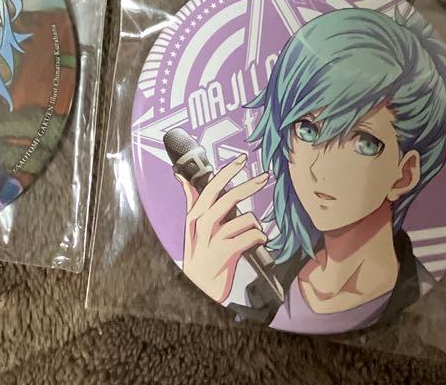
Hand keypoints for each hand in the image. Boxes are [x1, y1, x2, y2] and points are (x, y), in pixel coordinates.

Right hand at [177, 155, 268, 303]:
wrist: (199, 287)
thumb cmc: (198, 254)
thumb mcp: (191, 227)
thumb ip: (190, 201)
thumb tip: (181, 177)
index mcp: (195, 214)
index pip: (210, 187)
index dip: (226, 172)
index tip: (240, 159)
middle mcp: (202, 223)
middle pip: (227, 198)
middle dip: (247, 185)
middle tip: (264, 177)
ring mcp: (212, 239)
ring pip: (242, 219)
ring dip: (254, 224)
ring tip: (256, 232)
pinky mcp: (224, 254)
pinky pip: (249, 237)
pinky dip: (258, 237)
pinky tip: (258, 241)